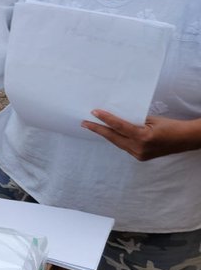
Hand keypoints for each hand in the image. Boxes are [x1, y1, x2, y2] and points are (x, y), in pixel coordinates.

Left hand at [81, 110, 200, 160]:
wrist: (185, 139)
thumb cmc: (170, 126)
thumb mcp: (151, 120)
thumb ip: (133, 120)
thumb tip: (115, 118)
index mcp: (143, 137)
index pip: (119, 126)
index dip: (105, 119)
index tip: (94, 112)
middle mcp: (139, 148)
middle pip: (113, 137)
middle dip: (98, 130)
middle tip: (84, 123)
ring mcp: (139, 155)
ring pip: (118, 143)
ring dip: (106, 135)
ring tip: (93, 126)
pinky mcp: (140, 157)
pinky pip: (125, 147)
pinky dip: (117, 139)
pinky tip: (109, 134)